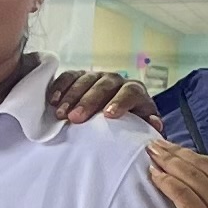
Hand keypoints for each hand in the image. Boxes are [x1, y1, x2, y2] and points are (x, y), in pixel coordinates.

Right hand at [40, 69, 158, 126]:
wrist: (117, 120)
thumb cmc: (129, 128)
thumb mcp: (142, 130)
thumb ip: (149, 128)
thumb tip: (155, 124)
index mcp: (135, 92)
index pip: (130, 92)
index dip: (120, 102)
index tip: (109, 115)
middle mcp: (116, 81)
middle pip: (104, 85)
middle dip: (89, 101)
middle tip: (75, 118)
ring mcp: (97, 77)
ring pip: (85, 80)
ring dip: (71, 96)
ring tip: (60, 114)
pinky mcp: (80, 77)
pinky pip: (69, 76)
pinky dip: (60, 87)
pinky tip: (52, 101)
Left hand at [141, 139, 207, 207]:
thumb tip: (199, 181)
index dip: (194, 154)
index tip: (175, 149)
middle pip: (201, 165)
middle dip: (176, 153)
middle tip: (156, 145)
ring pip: (190, 175)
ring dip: (167, 162)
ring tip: (151, 154)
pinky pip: (181, 193)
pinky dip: (165, 182)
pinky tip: (154, 175)